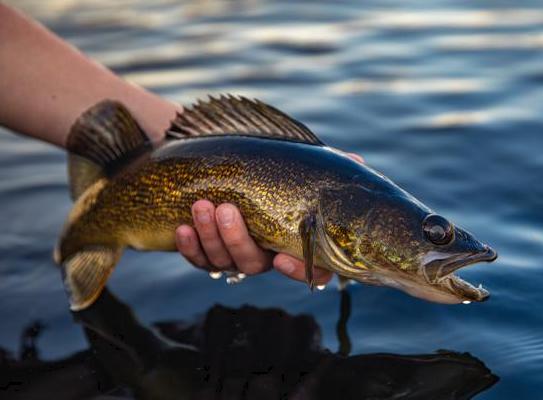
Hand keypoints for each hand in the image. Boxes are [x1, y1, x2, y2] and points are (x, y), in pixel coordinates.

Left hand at [174, 152, 363, 284]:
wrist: (222, 168)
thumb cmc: (270, 169)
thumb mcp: (298, 166)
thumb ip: (325, 168)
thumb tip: (357, 164)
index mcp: (292, 242)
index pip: (308, 270)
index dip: (297, 270)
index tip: (281, 256)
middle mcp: (264, 254)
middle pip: (253, 263)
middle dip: (236, 239)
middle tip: (226, 209)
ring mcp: (233, 255)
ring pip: (222, 261)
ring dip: (210, 236)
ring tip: (201, 205)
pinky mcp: (207, 252)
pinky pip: (198, 260)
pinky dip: (189, 247)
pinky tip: (183, 227)